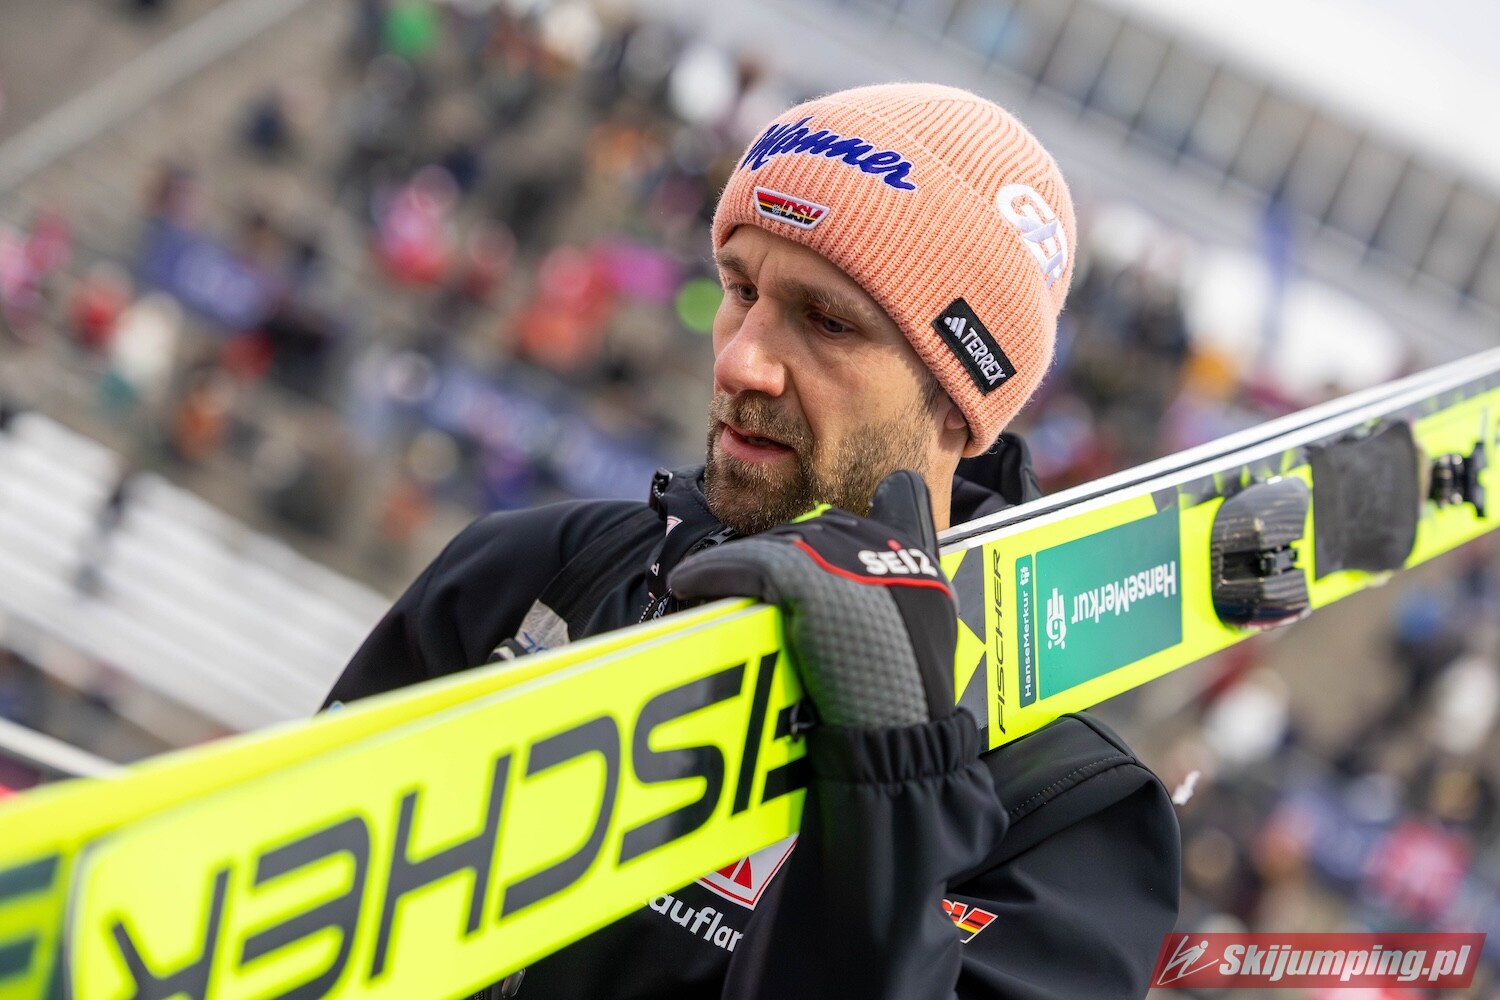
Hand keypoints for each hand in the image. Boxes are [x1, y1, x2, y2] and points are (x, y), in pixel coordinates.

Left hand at [670, 471, 955, 727]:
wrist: (898, 739)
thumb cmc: (900, 709)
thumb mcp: (907, 645)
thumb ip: (879, 611)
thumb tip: (826, 605)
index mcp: (917, 563)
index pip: (850, 533)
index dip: (809, 550)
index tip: (783, 565)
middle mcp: (886, 549)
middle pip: (811, 533)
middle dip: (773, 557)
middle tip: (739, 580)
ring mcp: (847, 559)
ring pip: (778, 545)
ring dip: (741, 563)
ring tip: (708, 581)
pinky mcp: (806, 575)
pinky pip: (747, 563)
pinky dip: (713, 571)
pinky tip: (687, 582)